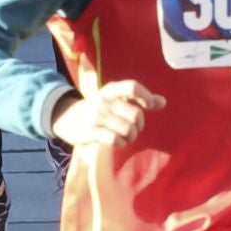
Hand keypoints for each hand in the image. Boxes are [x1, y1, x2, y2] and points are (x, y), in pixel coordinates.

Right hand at [51, 80, 166, 148]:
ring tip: (126, 137)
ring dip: (131, 136)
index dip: (145, 97)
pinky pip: (115, 139)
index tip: (149, 106)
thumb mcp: (116, 99)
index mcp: (112, 89)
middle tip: (133, 128)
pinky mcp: (91, 132)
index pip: (132, 87)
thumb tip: (163, 102)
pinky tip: (117, 142)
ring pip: (127, 128)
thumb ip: (139, 99)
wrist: (67, 117)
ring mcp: (97, 116)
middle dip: (139, 125)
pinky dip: (121, 143)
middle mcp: (105, 100)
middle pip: (135, 113)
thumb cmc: (99, 108)